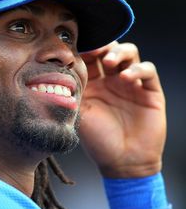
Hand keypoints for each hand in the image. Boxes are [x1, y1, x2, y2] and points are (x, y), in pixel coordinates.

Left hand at [79, 42, 165, 177]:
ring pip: (130, 53)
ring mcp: (131, 84)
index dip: (85, 49)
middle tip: (95, 51)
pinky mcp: (149, 91)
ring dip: (120, 53)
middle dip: (102, 46)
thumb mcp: (79, 113)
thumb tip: (59, 69)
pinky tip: (125, 77)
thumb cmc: (97, 140)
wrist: (122, 162)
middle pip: (109, 50)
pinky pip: (147, 71)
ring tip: (110, 62)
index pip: (89, 57)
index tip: (77, 48)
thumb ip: (73, 91)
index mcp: (93, 83)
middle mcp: (111, 80)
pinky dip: (137, 69)